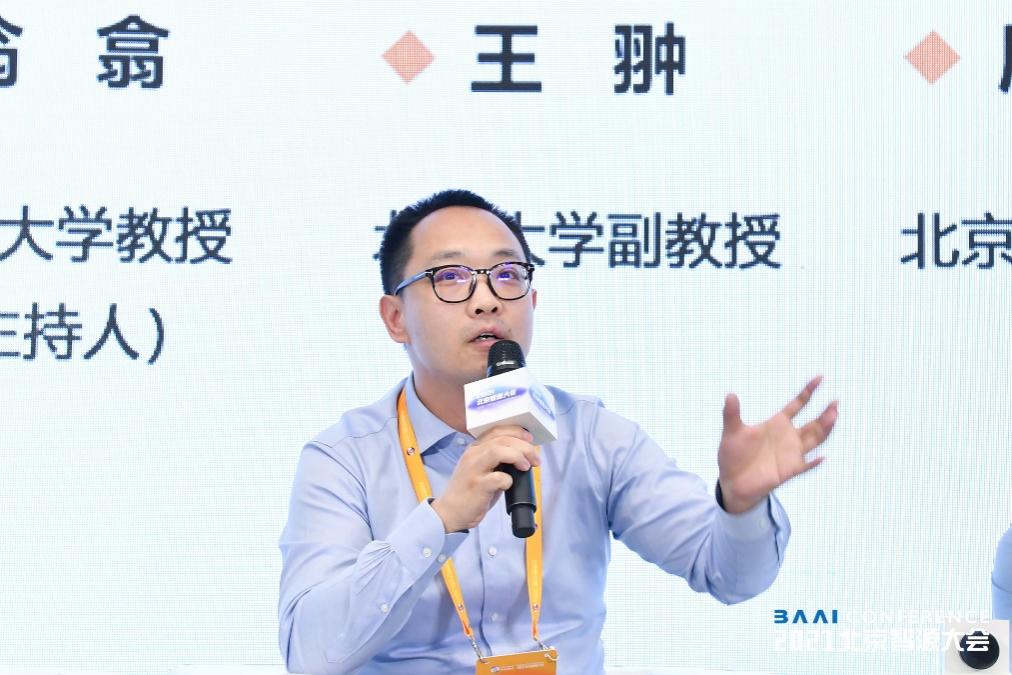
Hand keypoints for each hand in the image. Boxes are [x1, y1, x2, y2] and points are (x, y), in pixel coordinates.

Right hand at [430, 425, 539, 531]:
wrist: (451, 512)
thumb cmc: (470, 491)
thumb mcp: (481, 468)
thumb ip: (496, 457)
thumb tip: (523, 453)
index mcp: (474, 448)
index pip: (496, 430)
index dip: (516, 431)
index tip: (530, 439)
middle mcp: (472, 455)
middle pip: (502, 439)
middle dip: (524, 447)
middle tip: (535, 459)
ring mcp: (474, 470)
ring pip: (498, 451)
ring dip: (518, 456)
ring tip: (526, 467)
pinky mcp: (477, 486)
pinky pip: (498, 478)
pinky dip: (508, 480)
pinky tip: (508, 485)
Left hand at [717, 376, 837, 513]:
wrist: (732, 481)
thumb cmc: (733, 455)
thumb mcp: (732, 432)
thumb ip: (731, 414)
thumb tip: (730, 394)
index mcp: (777, 423)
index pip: (797, 404)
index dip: (808, 391)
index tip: (820, 378)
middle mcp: (788, 436)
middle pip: (813, 422)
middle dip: (826, 412)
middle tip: (835, 402)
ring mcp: (791, 453)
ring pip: (815, 439)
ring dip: (825, 430)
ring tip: (833, 417)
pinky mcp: (789, 470)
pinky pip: (805, 466)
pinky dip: (814, 462)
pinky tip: (821, 457)